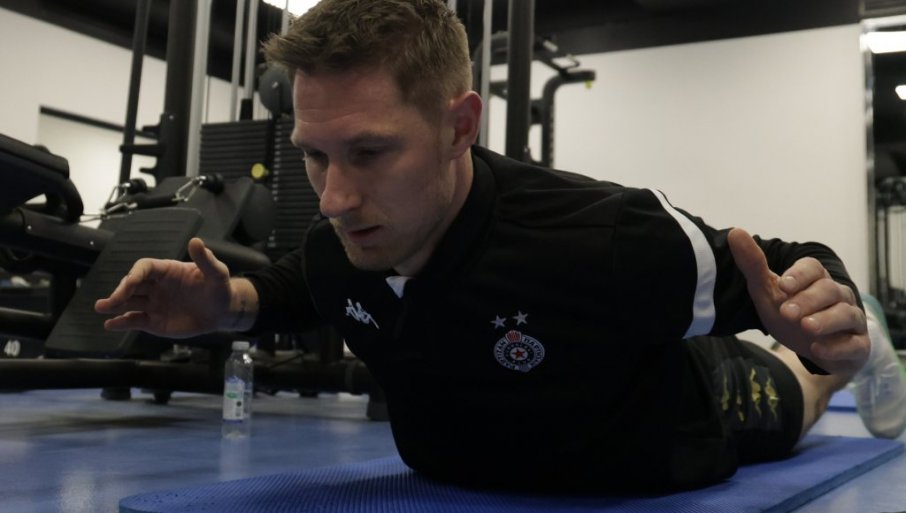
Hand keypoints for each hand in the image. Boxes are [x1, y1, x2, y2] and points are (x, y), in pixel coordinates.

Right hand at [94, 237, 232, 337]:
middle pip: (132, 285)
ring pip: (129, 303)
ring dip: (114, 305)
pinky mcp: (154, 322)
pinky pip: (135, 321)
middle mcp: (156, 286)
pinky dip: (122, 323)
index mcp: (167, 271)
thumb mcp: (217, 273)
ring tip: (101, 308)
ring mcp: (154, 304)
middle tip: (110, 302)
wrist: (222, 311)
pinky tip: (110, 325)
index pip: (144, 268)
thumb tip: (195, 241)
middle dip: (120, 291)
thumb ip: (205, 260)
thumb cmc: (219, 288)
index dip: (135, 274)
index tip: (130, 282)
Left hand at [728, 228, 868, 374]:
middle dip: (808, 300)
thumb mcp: (767, 290)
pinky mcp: (857, 345)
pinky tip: (817, 349)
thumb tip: (735, 232)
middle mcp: (838, 295)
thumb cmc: (791, 314)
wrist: (812, 346)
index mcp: (816, 279)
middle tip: (786, 312)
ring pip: (846, 314)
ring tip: (806, 327)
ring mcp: (851, 320)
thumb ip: (753, 264)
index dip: (799, 275)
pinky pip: (854, 344)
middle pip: (828, 290)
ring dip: (826, 320)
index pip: (813, 268)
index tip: (782, 285)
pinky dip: (837, 347)